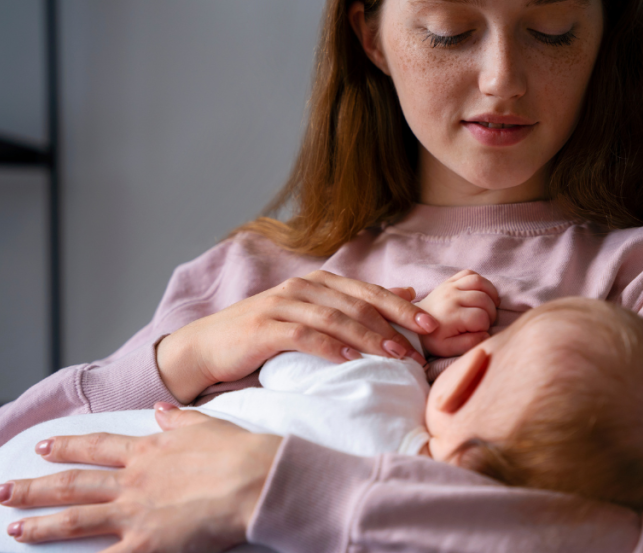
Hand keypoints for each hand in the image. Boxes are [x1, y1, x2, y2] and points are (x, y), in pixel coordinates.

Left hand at [0, 404, 277, 551]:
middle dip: (33, 487)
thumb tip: (160, 408)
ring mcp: (136, 514)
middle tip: (1, 491)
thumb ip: (178, 419)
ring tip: (12, 528)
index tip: (42, 447)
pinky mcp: (147, 545)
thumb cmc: (239, 451)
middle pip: (73, 484)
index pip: (96, 447)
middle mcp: (133, 481)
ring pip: (76, 520)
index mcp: (148, 450)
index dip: (66, 447)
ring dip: (40, 525)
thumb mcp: (206, 424)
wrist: (256, 480)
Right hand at [157, 270, 437, 402]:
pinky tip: (351, 360)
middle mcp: (303, 288)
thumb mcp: (314, 313)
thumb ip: (356, 303)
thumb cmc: (266, 334)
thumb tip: (407, 294)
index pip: (370, 292)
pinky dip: (330, 347)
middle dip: (394, 325)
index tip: (432, 327)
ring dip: (369, 338)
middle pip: (358, 304)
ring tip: (396, 355)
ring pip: (336, 319)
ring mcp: (283, 305)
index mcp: (320, 283)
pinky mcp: (265, 327)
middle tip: (422, 346)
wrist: (209, 346)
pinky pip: (304, 335)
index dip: (403, 308)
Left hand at [417, 269, 499, 356]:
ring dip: (490, 293)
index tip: (479, 331)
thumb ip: (469, 343)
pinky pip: (469, 273)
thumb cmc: (433, 338)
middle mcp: (451, 297)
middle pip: (484, 299)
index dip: (486, 326)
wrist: (414, 324)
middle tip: (486, 320)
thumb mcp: (448, 348)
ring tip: (489, 305)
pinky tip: (481, 293)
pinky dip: (480, 282)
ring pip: (479, 281)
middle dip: (491, 312)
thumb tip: (486, 334)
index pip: (482, 317)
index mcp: (451, 315)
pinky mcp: (449, 281)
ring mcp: (450, 286)